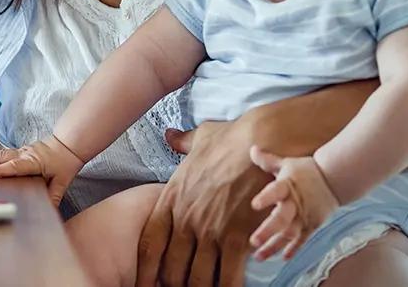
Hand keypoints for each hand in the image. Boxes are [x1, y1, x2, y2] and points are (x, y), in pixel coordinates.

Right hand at [0, 135, 85, 205]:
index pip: (14, 166)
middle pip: (1, 157)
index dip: (0, 170)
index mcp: (34, 161)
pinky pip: (4, 154)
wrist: (69, 144)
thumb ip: (54, 196)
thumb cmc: (65, 161)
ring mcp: (22, 151)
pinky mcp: (21, 151)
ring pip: (0, 154)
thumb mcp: (62, 182)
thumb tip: (49, 211)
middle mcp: (25, 154)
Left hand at [136, 122, 270, 286]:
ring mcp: (211, 230)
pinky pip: (228, 276)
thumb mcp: (199, 138)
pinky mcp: (237, 237)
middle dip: (176, 284)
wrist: (261, 140)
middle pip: (172, 269)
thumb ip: (182, 143)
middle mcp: (186, 219)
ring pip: (198, 278)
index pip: (149, 244)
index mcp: (172, 198)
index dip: (146, 269)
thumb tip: (171, 135)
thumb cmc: (231, 139)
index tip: (147, 281)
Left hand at [248, 147, 338, 260]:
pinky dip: (294, 249)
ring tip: (259, 256)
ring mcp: (305, 216)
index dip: (266, 197)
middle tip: (253, 241)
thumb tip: (252, 149)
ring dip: (274, 245)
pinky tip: (283, 257)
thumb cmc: (306, 170)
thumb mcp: (287, 163)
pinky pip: (302, 239)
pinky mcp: (312, 224)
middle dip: (268, 231)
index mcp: (288, 185)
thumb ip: (268, 160)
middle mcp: (296, 203)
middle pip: (281, 219)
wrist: (335, 179)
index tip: (254, 205)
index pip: (276, 191)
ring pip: (289, 234)